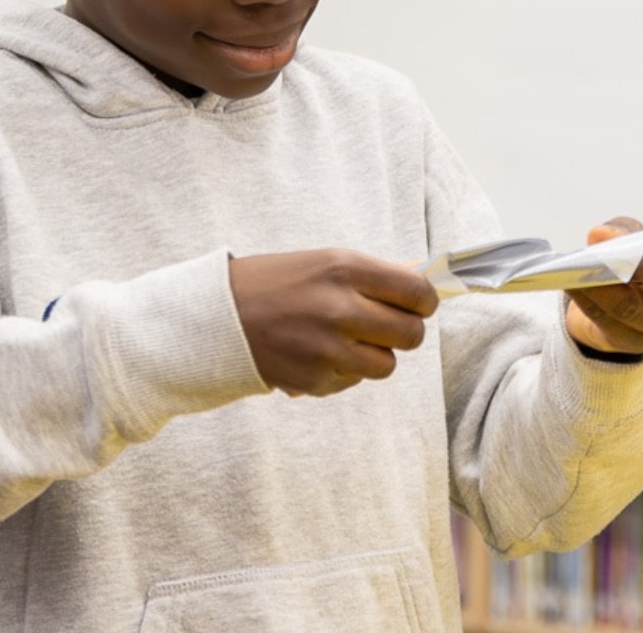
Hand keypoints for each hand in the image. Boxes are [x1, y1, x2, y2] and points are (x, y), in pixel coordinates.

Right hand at [229, 249, 438, 396]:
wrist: (218, 316)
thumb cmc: (275, 282)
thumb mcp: (323, 262)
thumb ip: (373, 274)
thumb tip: (422, 278)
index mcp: (344, 269)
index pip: (417, 292)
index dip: (424, 300)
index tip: (417, 303)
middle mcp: (340, 308)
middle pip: (412, 334)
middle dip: (404, 330)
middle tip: (384, 323)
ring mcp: (328, 349)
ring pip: (387, 364)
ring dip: (374, 354)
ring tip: (345, 338)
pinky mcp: (316, 380)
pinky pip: (355, 380)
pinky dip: (344, 370)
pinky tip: (317, 352)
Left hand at [565, 216, 642, 354]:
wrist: (627, 304)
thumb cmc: (642, 264)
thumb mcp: (640, 239)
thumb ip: (626, 230)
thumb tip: (602, 236)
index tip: (632, 237)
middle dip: (642, 266)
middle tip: (606, 252)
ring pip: (634, 308)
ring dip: (600, 285)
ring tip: (576, 268)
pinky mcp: (635, 343)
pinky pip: (607, 322)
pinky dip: (586, 300)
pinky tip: (571, 284)